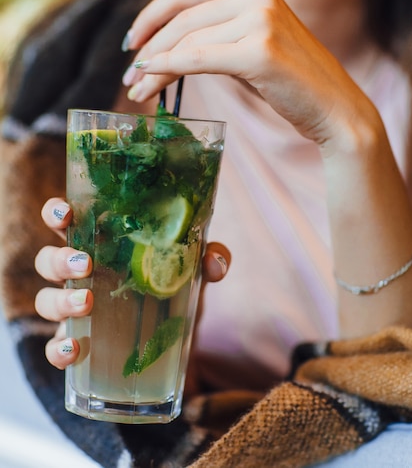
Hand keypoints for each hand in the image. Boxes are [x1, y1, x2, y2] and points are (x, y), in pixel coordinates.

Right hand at [35, 198, 230, 369]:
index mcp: (100, 246)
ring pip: (45, 300)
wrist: (177, 341)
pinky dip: (58, 349)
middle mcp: (81, 275)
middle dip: (60, 259)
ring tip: (86, 304)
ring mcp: (75, 310)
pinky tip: (75, 348)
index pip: (67, 221)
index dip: (57, 213)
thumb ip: (207, 257)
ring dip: (59, 301)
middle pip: (49, 260)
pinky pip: (54, 347)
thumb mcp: (192, 269)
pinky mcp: (81, 344)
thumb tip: (215, 260)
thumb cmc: (173, 289)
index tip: (67, 213)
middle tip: (86, 264)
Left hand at [123, 0, 375, 154]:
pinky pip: (197, 59)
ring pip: (185, 42)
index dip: (150, 17)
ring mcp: (259, 19)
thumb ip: (214, 34)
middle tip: (129, 76)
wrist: (334, 107)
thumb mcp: (249, 43)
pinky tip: (150, 84)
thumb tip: (158, 47)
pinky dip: (167, 71)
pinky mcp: (260, 50)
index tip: (133, 43)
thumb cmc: (288, 81)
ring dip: (153, 67)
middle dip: (147, 48)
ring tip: (137, 91)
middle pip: (180, 18)